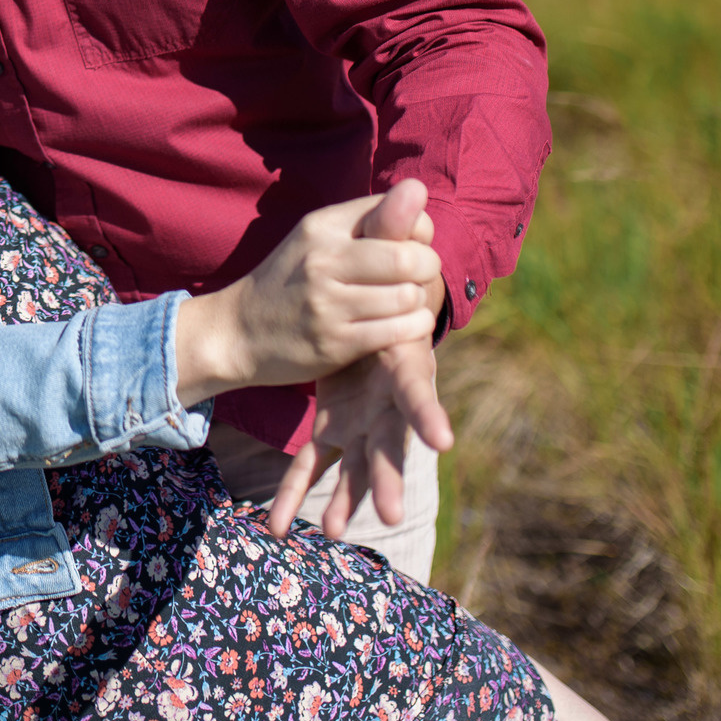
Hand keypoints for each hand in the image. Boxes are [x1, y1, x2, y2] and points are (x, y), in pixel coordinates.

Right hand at [173, 182, 440, 405]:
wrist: (236, 332)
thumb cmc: (289, 281)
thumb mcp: (314, 239)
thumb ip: (364, 219)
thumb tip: (418, 190)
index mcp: (320, 226)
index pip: (395, 213)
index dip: (418, 230)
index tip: (411, 246)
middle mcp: (322, 260)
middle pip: (408, 257)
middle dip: (427, 267)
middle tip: (418, 277)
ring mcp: (327, 304)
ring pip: (408, 296)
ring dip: (419, 302)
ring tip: (408, 303)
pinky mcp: (335, 343)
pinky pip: (398, 332)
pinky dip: (413, 328)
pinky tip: (403, 325)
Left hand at [264, 184, 455, 540]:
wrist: (374, 315)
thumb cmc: (383, 282)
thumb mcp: (383, 255)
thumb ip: (394, 231)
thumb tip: (413, 186)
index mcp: (404, 364)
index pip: (417, 390)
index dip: (430, 415)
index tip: (440, 444)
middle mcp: (389, 402)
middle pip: (392, 443)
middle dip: (387, 478)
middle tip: (391, 515)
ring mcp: (363, 418)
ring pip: (356, 465)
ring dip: (347, 500)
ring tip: (332, 533)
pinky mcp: (335, 425)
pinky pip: (313, 466)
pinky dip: (296, 497)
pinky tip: (279, 528)